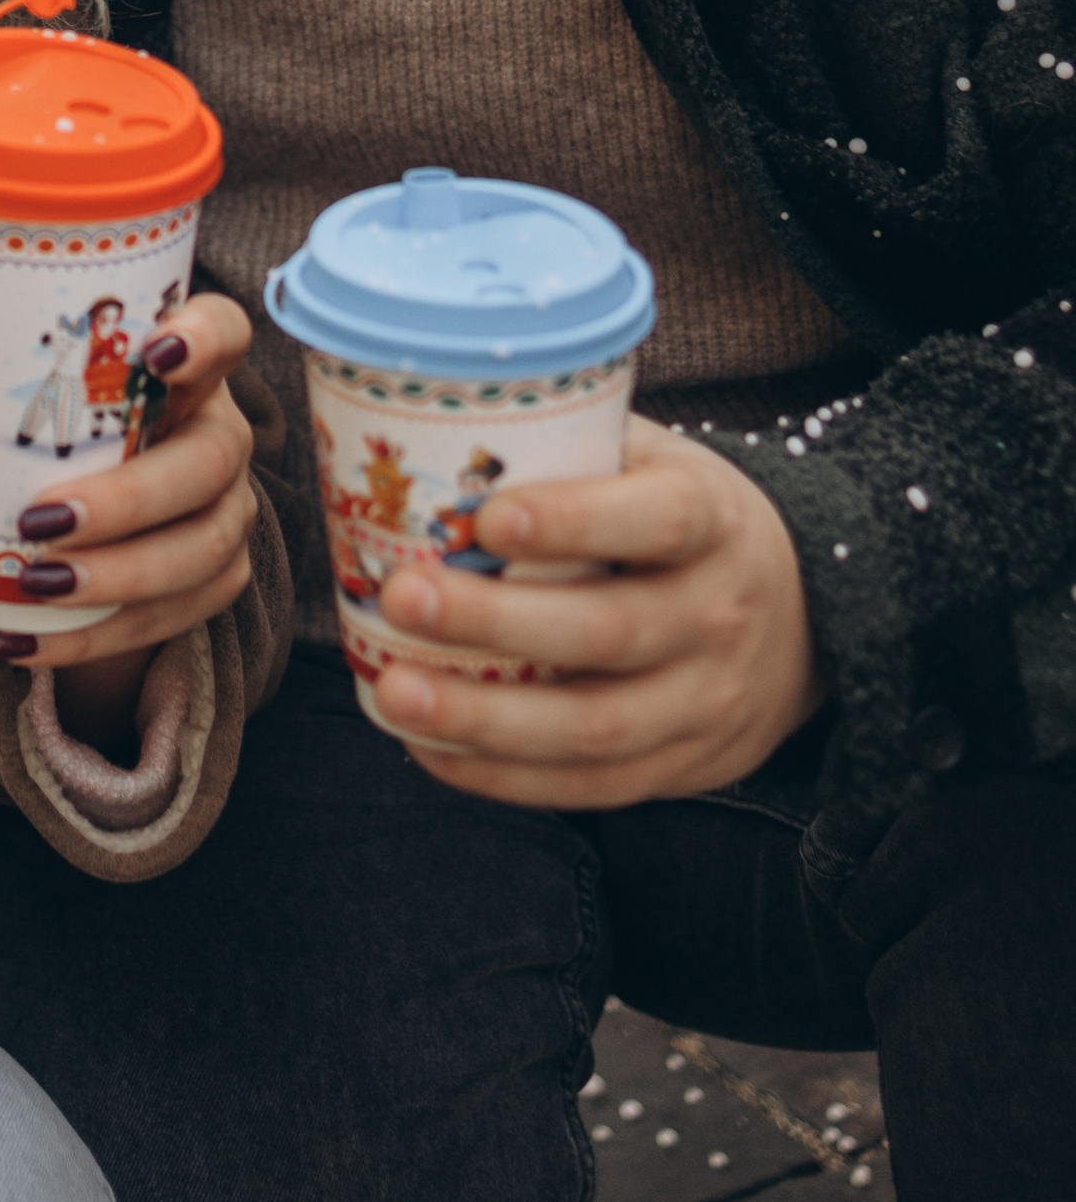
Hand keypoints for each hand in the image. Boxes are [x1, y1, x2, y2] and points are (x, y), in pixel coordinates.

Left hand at [0, 289, 261, 734]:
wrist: (87, 514)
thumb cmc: (51, 428)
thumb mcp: (3, 385)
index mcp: (180, 366)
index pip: (224, 331)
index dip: (203, 338)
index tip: (154, 353)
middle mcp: (219, 433)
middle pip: (210, 460)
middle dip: (132, 498)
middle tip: (42, 521)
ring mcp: (226, 511)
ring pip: (201, 548)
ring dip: (118, 577)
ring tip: (34, 587)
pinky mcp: (214, 580)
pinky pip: (171, 618)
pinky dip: (96, 637)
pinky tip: (25, 642)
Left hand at [372, 422, 825, 807]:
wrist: (808, 623)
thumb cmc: (685, 521)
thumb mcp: (657, 463)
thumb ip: (574, 445)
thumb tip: (435, 414)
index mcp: (713, 522)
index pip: (658, 519)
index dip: (574, 520)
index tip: (488, 517)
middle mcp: (719, 615)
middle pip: (609, 631)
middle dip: (496, 622)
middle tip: (401, 596)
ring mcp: (705, 703)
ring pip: (594, 727)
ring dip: (484, 718)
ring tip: (393, 693)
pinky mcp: (683, 768)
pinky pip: (590, 786)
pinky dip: (502, 776)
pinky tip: (428, 749)